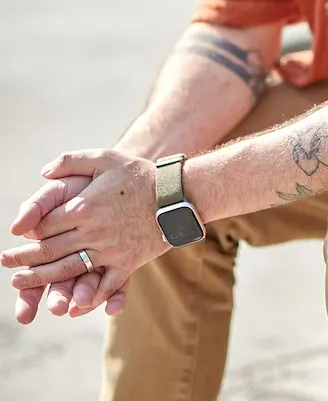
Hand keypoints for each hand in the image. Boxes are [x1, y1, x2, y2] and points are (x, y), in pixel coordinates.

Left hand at [2, 150, 167, 311]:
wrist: (175, 193)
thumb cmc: (138, 174)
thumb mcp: (105, 158)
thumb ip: (71, 161)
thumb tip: (44, 173)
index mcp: (84, 207)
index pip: (45, 226)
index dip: (26, 234)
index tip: (13, 240)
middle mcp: (93, 232)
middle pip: (50, 252)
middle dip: (24, 260)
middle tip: (6, 265)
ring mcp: (110, 251)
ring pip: (68, 271)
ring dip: (41, 281)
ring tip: (21, 284)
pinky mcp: (127, 263)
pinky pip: (103, 286)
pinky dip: (86, 297)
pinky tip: (70, 303)